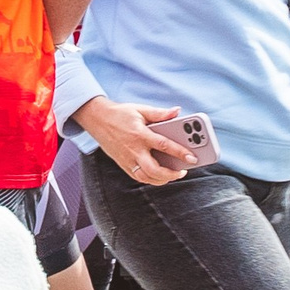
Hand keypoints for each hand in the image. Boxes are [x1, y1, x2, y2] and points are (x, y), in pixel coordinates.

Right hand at [75, 98, 194, 185]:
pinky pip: (139, 177)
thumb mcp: (141, 110)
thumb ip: (160, 113)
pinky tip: (160, 175)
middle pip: (154, 169)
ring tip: (174, 174)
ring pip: (146, 178)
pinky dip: (151, 179)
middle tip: (183, 171)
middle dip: (171, 174)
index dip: (180, 152)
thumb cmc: (120, 114)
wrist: (96, 119)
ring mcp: (127, 159)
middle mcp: (133, 150)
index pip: (163, 146)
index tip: (193, 158)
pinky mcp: (123, 164)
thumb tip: (177, 111)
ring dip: (162, 179)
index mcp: (140, 134)